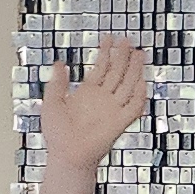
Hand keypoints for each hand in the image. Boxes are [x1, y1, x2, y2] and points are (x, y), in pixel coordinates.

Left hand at [37, 37, 150, 169]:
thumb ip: (57, 83)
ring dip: (134, 70)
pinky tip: (142, 80)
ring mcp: (113, 109)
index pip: (101, 68)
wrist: (67, 155)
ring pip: (128, 84)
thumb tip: (60, 63)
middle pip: (117, 72)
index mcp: (87, 92)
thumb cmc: (57, 133)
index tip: (109, 38)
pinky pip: (134, 106)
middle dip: (123, 56)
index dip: (105, 52)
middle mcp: (103, 98)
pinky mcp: (120, 122)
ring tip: (139, 54)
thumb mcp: (52, 102)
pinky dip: (139, 94)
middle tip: (128, 40)